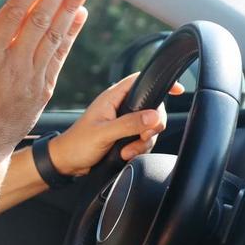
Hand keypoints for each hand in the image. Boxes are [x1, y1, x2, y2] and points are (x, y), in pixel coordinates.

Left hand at [48, 72, 184, 175]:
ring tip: (127, 151)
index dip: (159, 82)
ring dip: (143, 141)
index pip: (140, 81)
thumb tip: (153, 117)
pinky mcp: (124, 136)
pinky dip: (139, 148)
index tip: (178, 90)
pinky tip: (126, 154)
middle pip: (152, 108)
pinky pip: (143, 139)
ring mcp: (123, 122)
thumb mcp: (104, 134)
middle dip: (152, 126)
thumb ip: (129, 124)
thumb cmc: (77, 145)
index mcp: (112, 98)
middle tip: (142, 137)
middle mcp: (120, 107)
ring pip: (149, 127)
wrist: (66, 163)